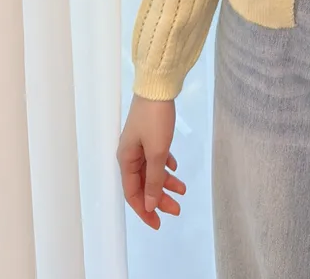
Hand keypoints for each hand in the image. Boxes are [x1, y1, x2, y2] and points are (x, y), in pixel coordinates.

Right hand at [116, 94, 185, 229]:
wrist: (158, 87)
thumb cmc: (155, 119)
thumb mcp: (157, 152)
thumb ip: (153, 180)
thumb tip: (148, 204)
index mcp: (126, 160)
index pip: (133, 193)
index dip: (144, 210)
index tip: (158, 223)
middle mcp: (130, 154)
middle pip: (143, 184)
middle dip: (159, 198)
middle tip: (177, 209)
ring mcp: (140, 143)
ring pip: (152, 170)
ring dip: (165, 182)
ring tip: (183, 190)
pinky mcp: (150, 133)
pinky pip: (156, 156)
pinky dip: (165, 165)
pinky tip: (175, 169)